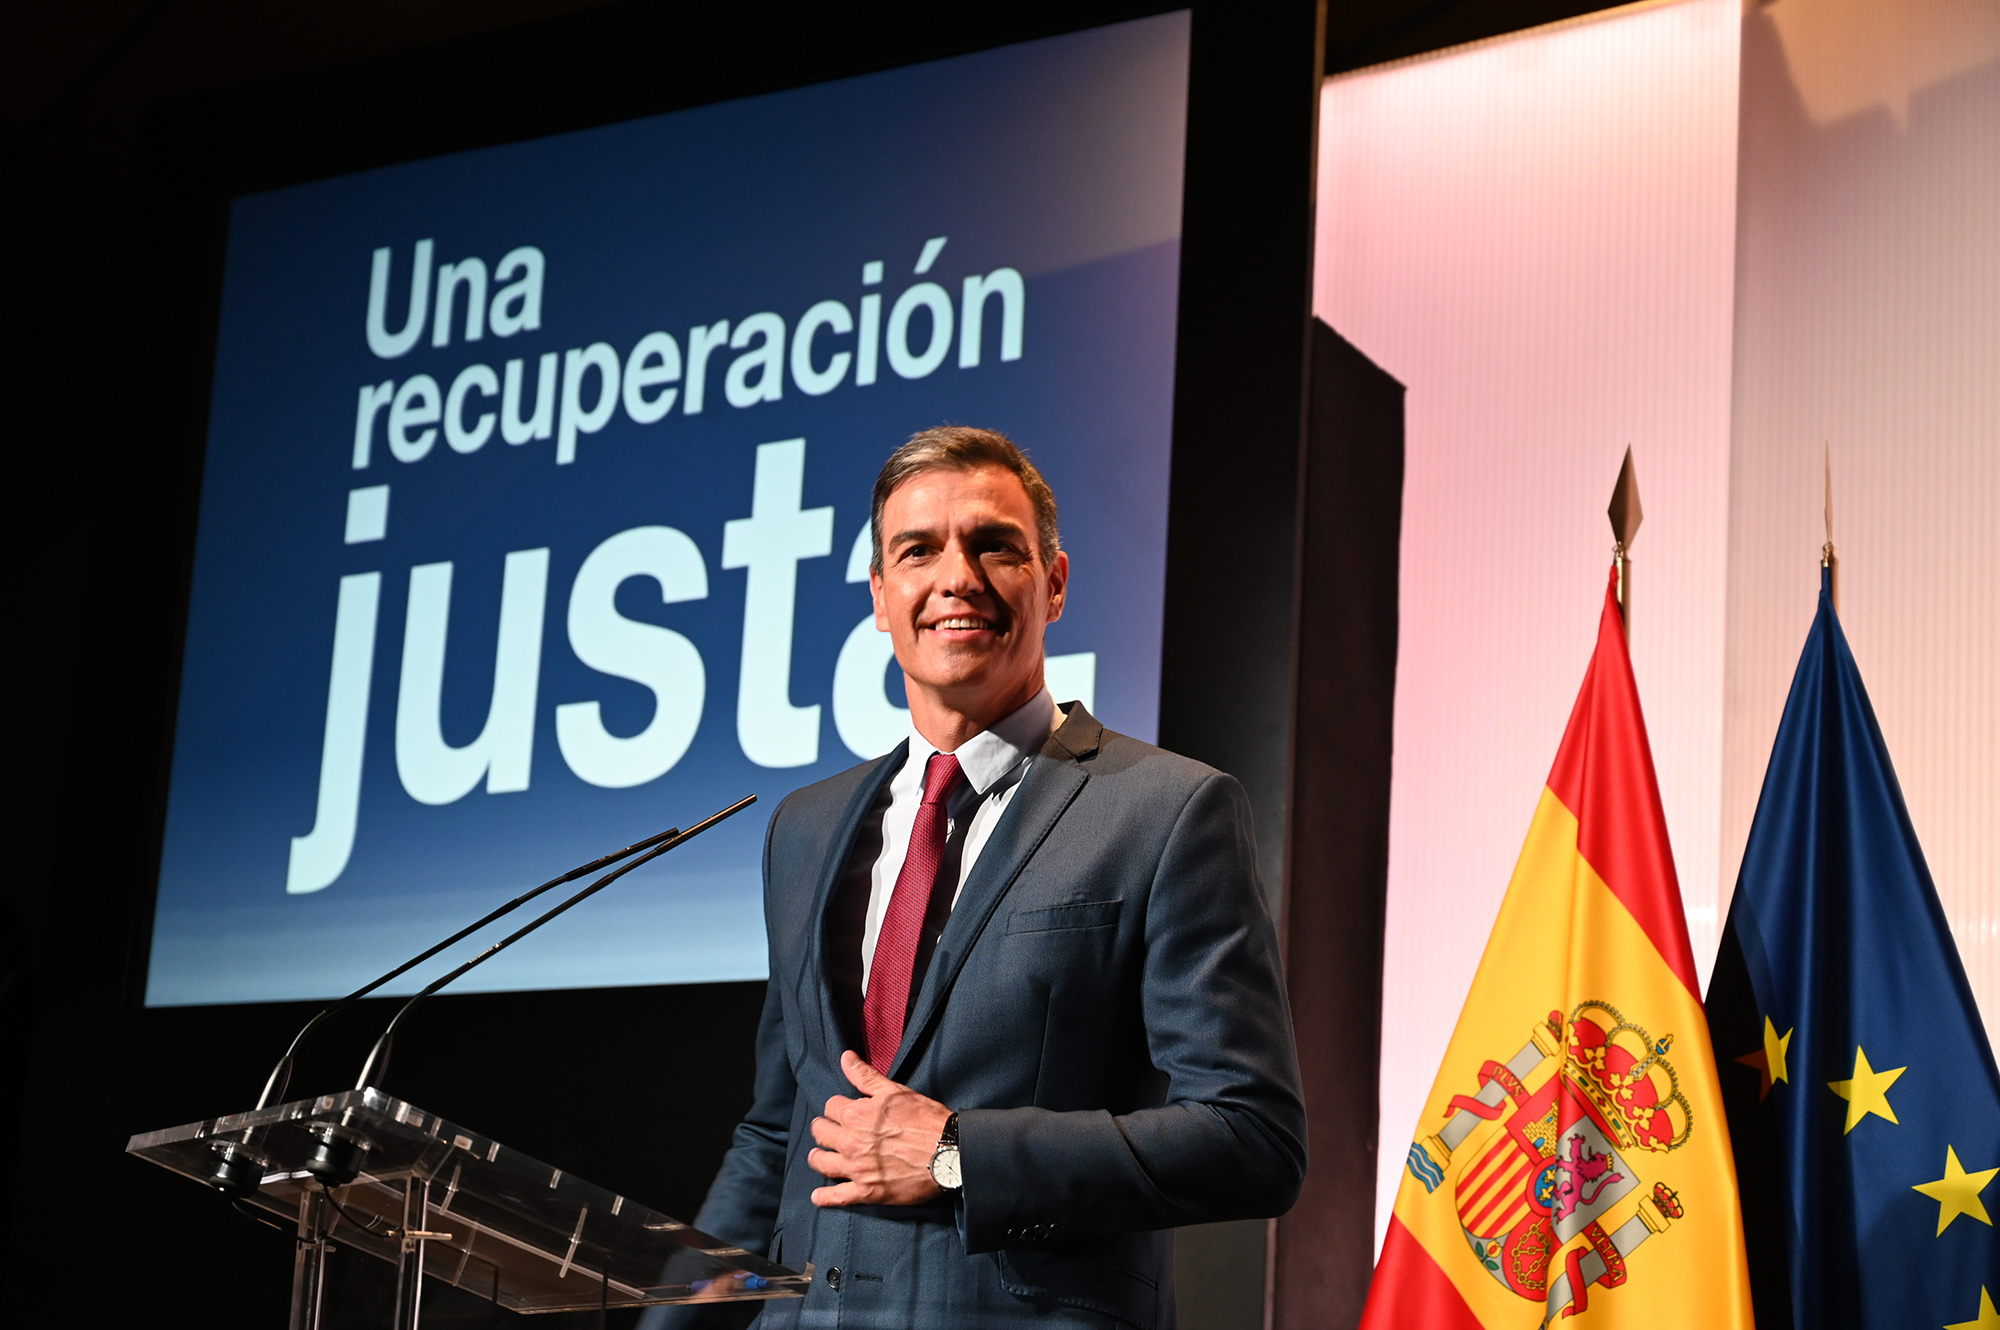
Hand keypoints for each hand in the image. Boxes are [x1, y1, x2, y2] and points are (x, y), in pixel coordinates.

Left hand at [807, 1050, 952, 1206]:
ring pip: (821, 1163)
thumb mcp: (895, 1091)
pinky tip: (818, 1196)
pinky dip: (824, 1197)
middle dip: (823, 1129)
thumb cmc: (925, 1120)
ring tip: (820, 1157)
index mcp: (855, 1115)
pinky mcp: (867, 1192)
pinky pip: (837, 1197)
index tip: (844, 1110)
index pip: (830, 1107)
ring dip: (818, 1158)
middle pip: (820, 1133)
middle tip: (829, 1131)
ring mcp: (857, 1169)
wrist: (948, 1153)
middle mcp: (850, 1142)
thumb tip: (845, 1058)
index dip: (837, 1107)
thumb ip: (865, 1076)